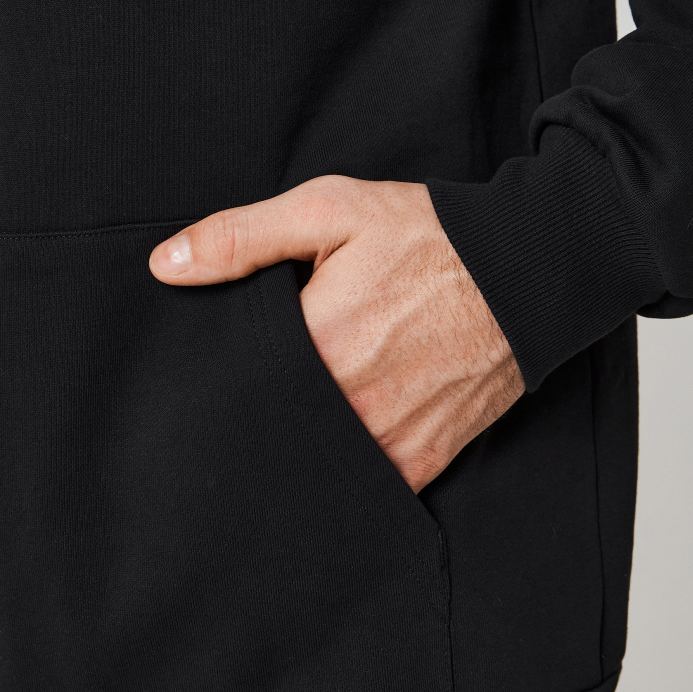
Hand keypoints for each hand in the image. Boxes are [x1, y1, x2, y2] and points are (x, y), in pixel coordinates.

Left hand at [149, 177, 524, 491]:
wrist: (528, 273)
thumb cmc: (429, 237)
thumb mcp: (331, 209)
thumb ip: (243, 238)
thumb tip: (164, 266)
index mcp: (318, 344)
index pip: (235, 385)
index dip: (223, 376)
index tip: (221, 366)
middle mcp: (352, 405)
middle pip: (272, 428)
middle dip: (259, 413)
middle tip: (262, 387)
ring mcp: (391, 441)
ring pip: (315, 462)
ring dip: (300, 443)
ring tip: (301, 409)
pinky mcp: (425, 459)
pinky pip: (366, 482)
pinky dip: (346, 464)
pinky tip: (341, 433)